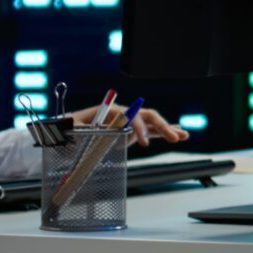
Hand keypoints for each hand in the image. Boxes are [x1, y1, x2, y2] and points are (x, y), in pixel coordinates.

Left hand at [66, 104, 190, 148]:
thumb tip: (90, 132)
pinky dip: (164, 133)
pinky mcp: (132, 132)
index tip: (143, 142)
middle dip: (162, 126)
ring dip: (168, 128)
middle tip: (173, 138)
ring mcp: (130, 123)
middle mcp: (125, 114)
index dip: (139, 127)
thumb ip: (82, 130)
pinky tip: (179, 134)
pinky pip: (151, 131)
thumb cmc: (70, 129)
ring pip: (153, 123)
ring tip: (183, 136)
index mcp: (112, 111)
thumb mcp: (74, 129)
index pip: (131, 116)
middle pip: (147, 116)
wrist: (69, 130)